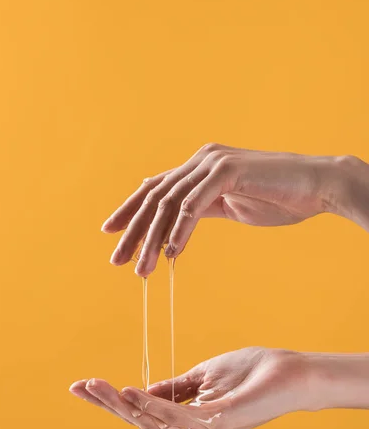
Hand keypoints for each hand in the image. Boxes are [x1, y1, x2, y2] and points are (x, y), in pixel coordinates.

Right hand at [69, 347, 310, 428]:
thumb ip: (172, 389)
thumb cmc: (248, 373)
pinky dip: (150, 403)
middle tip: (81, 386)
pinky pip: (177, 416)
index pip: (143, 415)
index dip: (112, 402)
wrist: (287, 372)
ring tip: (97, 385)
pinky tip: (130, 390)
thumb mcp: (201, 377)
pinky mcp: (217, 423)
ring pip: (153, 422)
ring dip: (122, 403)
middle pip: (142, 422)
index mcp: (189, 424)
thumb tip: (139, 392)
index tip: (83, 386)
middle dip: (109, 406)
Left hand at [102, 144, 337, 275]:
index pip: (156, 188)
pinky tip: (170, 254)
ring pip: (169, 204)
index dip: (130, 210)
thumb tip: (175, 224)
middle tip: (117, 259)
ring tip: (141, 269)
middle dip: (132, 230)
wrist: (317, 186)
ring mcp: (212, 163)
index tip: (111, 232)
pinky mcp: (226, 171)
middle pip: (154, 196)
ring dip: (152, 239)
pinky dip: (179, 232)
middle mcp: (201, 160)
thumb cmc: (278, 197)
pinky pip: (194, 206)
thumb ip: (202, 209)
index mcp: (199, 166)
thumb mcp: (230, 205)